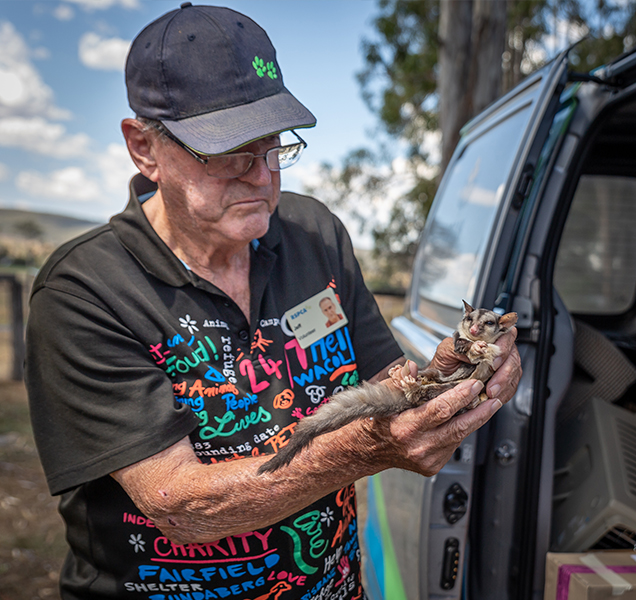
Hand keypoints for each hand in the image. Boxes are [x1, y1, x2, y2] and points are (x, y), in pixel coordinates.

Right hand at [380, 374, 498, 475]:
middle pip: (458, 427)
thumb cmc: (379, 420)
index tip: (474, 385)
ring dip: (475, 420)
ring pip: (459, 437)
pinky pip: (453, 446)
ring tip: (487, 404)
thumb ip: (401, 380)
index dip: (460, 396)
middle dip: (479, 411)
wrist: (370, 450)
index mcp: (406, 427)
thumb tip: (413, 367)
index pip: (441, 410)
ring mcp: (427, 459)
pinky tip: (466, 419)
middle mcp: (419, 446)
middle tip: (493, 397)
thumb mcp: (384, 395)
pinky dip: (461, 431)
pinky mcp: (433, 466)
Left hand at [430, 328, 520, 404]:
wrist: (441, 380)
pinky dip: (504, 394)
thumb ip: (462, 345)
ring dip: (504, 385)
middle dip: (504, 373)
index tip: (492, 362)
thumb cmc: (445, 362)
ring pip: (514, 373)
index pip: (504, 335)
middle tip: (492, 385)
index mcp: (486, 337)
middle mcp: (497, 349)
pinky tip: (494, 398)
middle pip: (512, 357)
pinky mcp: (504, 380)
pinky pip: (511, 387)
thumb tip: (476, 347)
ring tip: (491, 393)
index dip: (502, 348)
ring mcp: (503, 365)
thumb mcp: (447, 350)